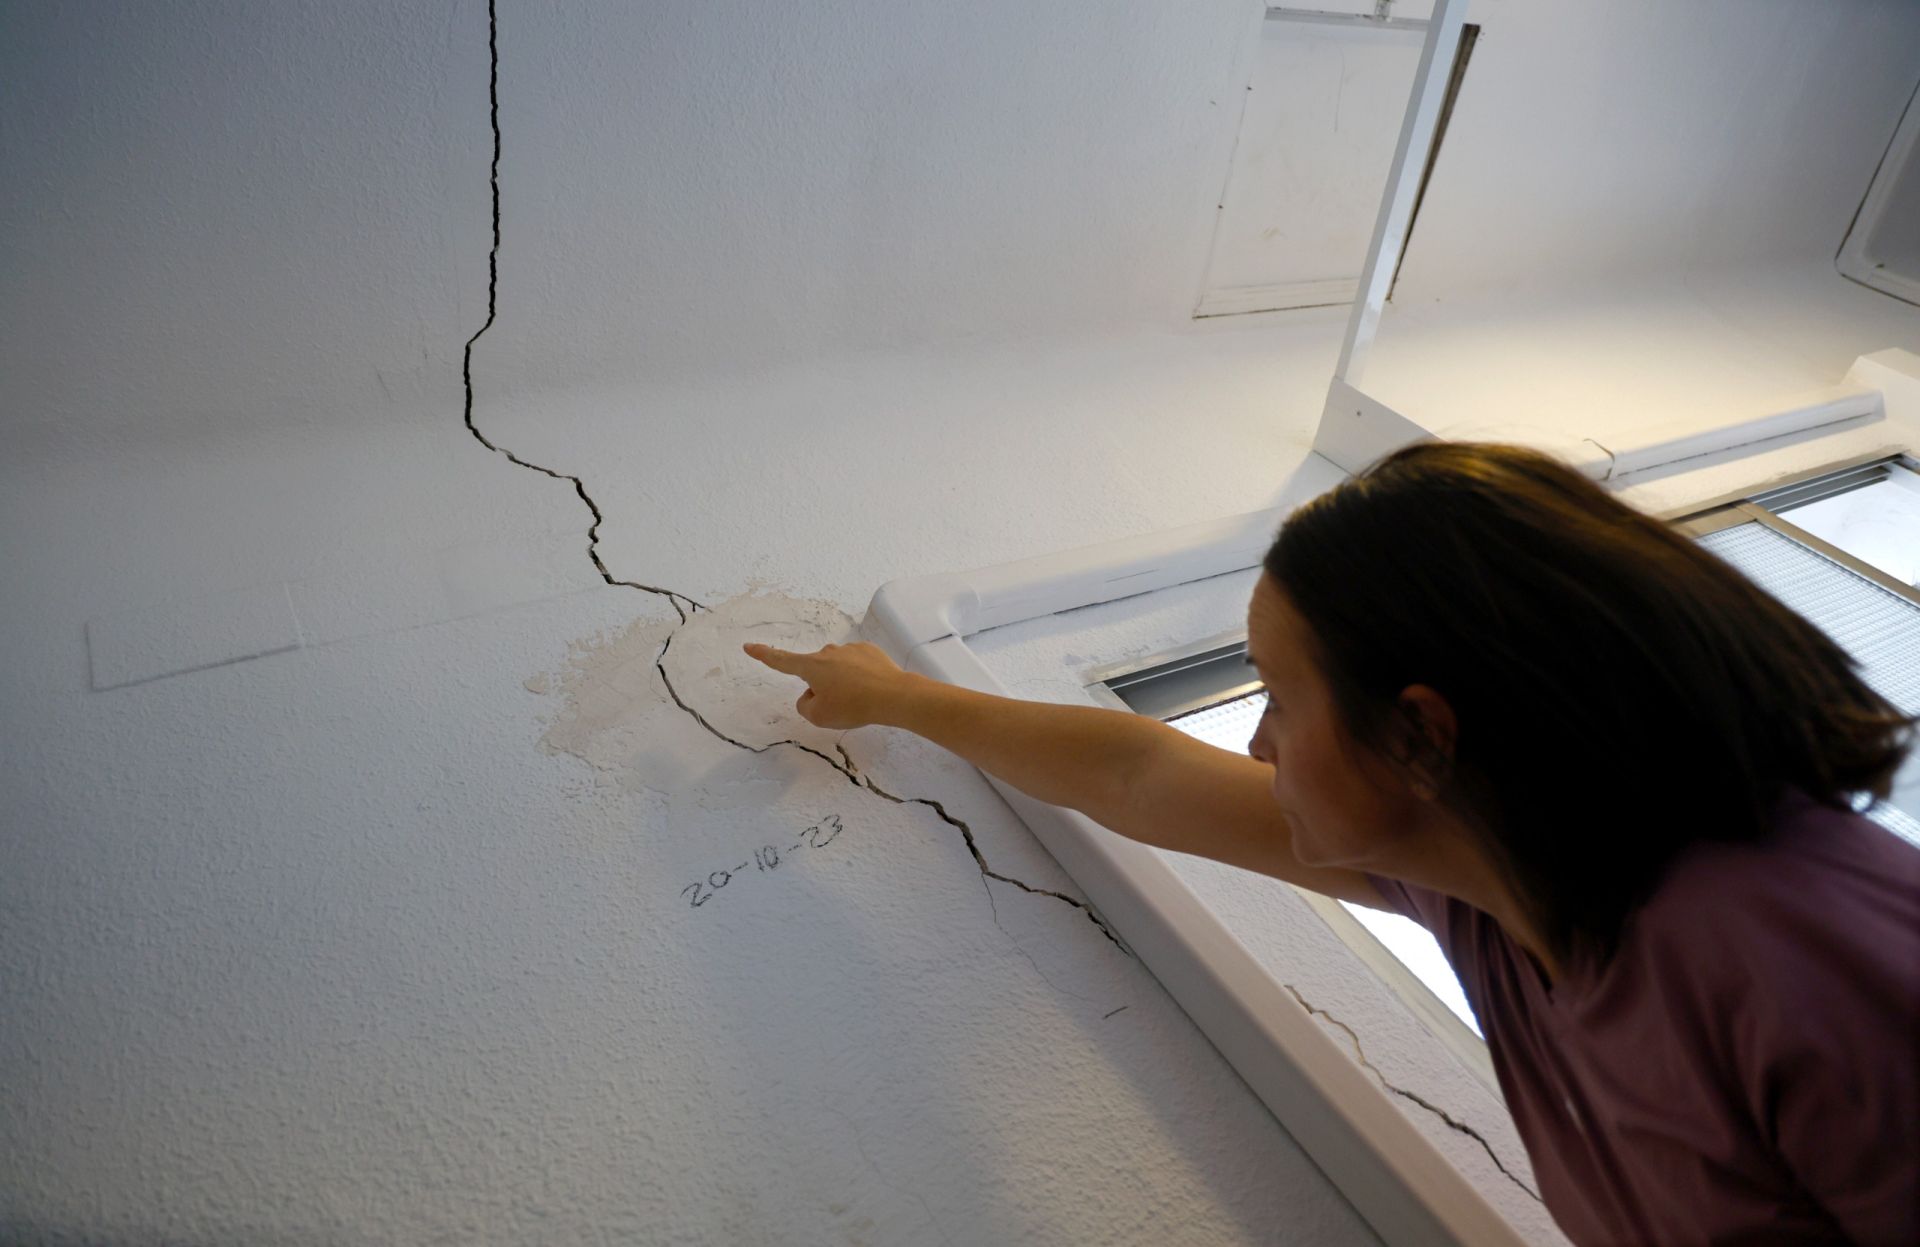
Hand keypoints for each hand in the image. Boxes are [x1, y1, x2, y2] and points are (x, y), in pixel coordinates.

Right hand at [742, 640, 914, 730]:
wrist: (893, 695)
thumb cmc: (853, 706)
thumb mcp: (819, 717)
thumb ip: (805, 706)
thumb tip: (811, 695)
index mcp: (811, 666)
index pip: (780, 661)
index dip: (763, 655)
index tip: (749, 646)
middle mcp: (828, 653)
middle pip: (815, 674)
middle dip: (822, 689)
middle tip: (840, 706)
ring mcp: (850, 649)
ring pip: (837, 670)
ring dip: (842, 683)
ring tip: (859, 699)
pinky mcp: (869, 651)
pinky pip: (856, 666)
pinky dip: (860, 678)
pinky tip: (871, 688)